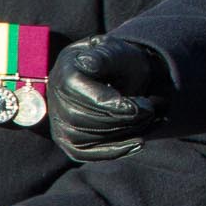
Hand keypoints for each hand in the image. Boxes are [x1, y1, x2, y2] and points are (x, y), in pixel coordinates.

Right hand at [48, 36, 171, 162]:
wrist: (122, 75)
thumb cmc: (121, 61)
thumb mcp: (118, 51)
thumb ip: (107, 58)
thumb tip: (88, 64)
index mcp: (65, 71)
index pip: (77, 93)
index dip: (111, 103)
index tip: (143, 105)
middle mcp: (54, 97)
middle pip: (78, 119)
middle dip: (120, 119)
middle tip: (151, 111)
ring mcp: (58, 120)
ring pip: (81, 138)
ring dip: (121, 134)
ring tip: (148, 121)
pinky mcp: (67, 139)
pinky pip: (84, 153)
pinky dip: (113, 151)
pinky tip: (138, 143)